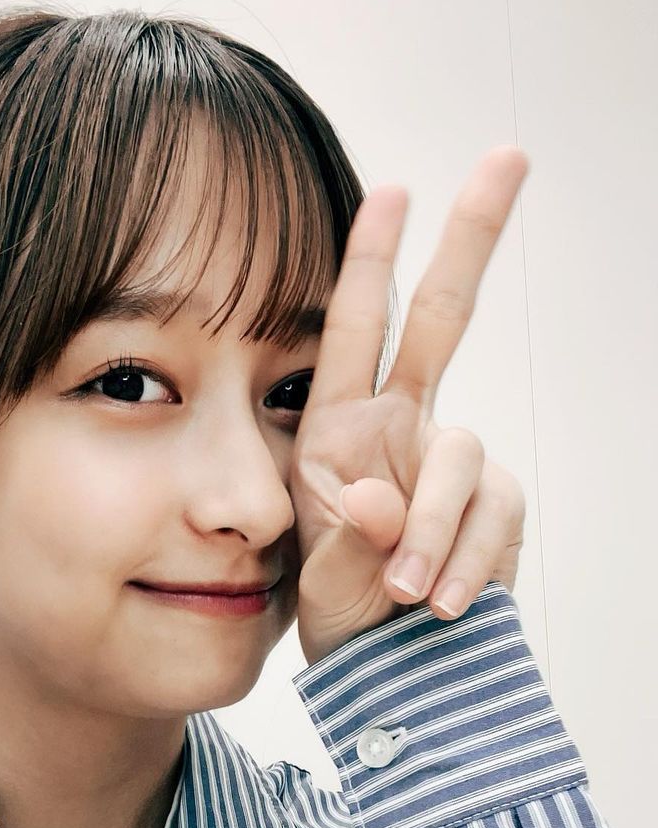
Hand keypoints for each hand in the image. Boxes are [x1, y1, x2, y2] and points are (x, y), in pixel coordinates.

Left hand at [289, 146, 528, 666]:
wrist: (387, 672)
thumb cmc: (340, 613)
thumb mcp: (318, 576)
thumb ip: (344, 538)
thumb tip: (378, 501)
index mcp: (337, 429)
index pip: (352, 331)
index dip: (370, 262)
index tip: (392, 191)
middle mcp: (400, 429)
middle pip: (445, 318)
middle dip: (471, 238)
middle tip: (509, 156)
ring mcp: (452, 466)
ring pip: (464, 462)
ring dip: (438, 532)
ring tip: (405, 595)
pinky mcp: (496, 508)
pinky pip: (495, 518)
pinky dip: (468, 563)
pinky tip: (440, 604)